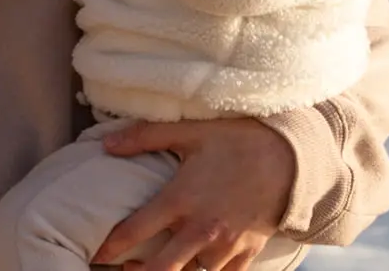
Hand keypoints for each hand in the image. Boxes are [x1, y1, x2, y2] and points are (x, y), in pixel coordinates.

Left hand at [92, 117, 293, 270]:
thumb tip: (106, 144)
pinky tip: (196, 267)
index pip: (135, 230)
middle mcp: (200, 229)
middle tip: (123, 269)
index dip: (111, 245)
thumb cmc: (237, 142)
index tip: (97, 252)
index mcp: (181, 199)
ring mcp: (225, 246)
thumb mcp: (190, 132)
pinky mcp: (247, 253)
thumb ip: (145, 137)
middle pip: (161, 268)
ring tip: (156, 267)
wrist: (291, 159)